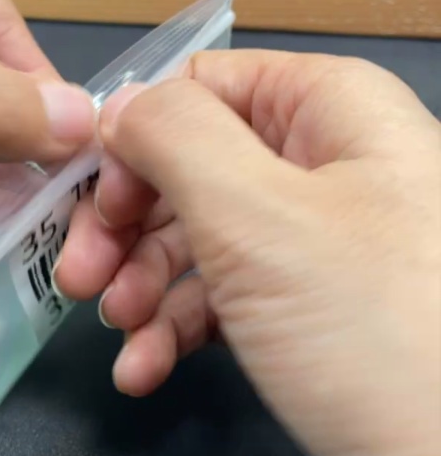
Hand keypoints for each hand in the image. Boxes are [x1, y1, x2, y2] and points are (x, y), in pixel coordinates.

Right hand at [55, 49, 440, 455]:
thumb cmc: (373, 334)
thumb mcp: (259, 217)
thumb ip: (177, 138)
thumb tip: (123, 108)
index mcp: (332, 107)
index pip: (203, 86)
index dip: (138, 139)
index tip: (96, 208)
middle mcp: (333, 161)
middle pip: (194, 166)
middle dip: (130, 228)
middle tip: (81, 283)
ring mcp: (328, 238)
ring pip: (205, 237)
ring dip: (147, 286)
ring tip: (123, 336)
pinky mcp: (321, 308)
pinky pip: (234, 296)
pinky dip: (182, 327)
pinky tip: (147, 369)